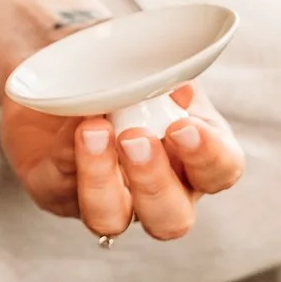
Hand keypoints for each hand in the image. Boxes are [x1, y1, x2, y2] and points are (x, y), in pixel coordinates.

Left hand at [0, 82, 246, 240]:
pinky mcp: (59, 194)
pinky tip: (68, 125)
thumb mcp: (152, 62)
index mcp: (196, 155)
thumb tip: (177, 90)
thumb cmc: (125, 68)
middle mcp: (158, 189)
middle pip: (170, 219)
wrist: (64, 62)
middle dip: (153, 182)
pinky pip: (61, 190)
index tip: (183, 126)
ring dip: (102, 179)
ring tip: (94, 130)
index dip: (207, 157)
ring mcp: (108, 199)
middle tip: (135, 138)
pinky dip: (65, 155)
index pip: (221, 172)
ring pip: (111, 220)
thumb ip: (167, 73)